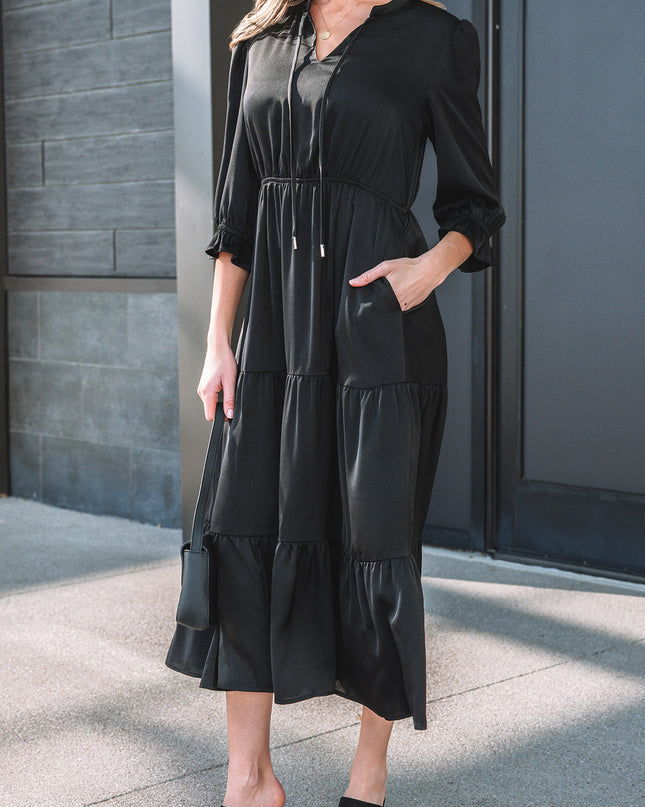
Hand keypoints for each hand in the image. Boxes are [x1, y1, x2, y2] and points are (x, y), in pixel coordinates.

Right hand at [197, 342, 237, 421]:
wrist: (218, 348)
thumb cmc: (224, 360)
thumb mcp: (230, 382)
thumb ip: (230, 400)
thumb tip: (230, 414)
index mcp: (207, 392)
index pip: (210, 415)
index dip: (221, 416)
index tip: (229, 412)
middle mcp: (201, 391)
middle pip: (211, 410)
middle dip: (222, 408)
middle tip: (231, 396)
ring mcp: (202, 389)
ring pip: (212, 404)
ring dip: (221, 400)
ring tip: (226, 387)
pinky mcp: (204, 386)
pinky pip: (211, 397)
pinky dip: (218, 395)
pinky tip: (223, 385)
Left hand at [348, 232, 473, 308]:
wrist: (430, 269)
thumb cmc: (409, 267)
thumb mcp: (386, 267)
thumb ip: (368, 276)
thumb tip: (353, 282)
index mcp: (389, 296)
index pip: (375, 306)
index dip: (370, 304)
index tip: (367, 302)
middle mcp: (398, 304)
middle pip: (383, 308)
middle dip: (379, 304)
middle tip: (380, 296)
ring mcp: (406, 307)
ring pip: (392, 309)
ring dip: (389, 304)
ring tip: (391, 294)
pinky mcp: (412, 306)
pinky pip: (401, 308)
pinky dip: (398, 304)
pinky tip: (399, 295)